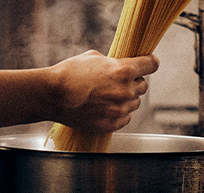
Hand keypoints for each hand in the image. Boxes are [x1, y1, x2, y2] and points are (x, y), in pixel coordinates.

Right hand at [44, 50, 158, 131]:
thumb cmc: (70, 73)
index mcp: (123, 70)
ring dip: (126, 98)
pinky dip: (119, 112)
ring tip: (107, 95)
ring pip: (135, 103)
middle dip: (134, 82)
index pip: (151, 65)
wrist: (52, 96)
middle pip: (143, 86)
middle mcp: (125, 91)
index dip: (150, 63)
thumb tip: (122, 66)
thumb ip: (114, 62)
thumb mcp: (94, 57)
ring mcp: (119, 109)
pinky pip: (125, 118)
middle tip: (119, 81)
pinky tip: (105, 107)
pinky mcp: (111, 124)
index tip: (150, 63)